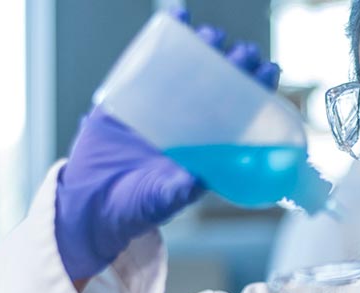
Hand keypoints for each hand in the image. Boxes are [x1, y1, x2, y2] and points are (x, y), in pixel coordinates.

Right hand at [54, 8, 281, 280]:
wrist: (90, 203)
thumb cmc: (135, 207)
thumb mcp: (159, 201)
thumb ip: (176, 192)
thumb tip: (196, 181)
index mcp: (207, 147)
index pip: (241, 113)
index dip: (257, 90)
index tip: (270, 69)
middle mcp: (190, 123)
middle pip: (220, 85)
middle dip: (235, 64)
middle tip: (244, 51)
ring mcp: (161, 107)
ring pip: (190, 69)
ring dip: (205, 47)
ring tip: (213, 35)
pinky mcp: (131, 97)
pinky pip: (150, 62)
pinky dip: (165, 37)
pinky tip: (178, 16)